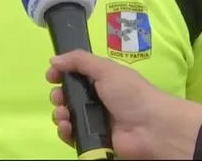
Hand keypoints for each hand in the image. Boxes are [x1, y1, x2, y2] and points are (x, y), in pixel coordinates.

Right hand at [46, 51, 201, 159]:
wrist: (150, 128)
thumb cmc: (130, 94)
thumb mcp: (106, 69)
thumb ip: (79, 61)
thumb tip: (54, 60)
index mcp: (102, 80)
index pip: (75, 75)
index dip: (61, 74)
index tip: (51, 75)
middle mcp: (97, 100)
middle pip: (68, 97)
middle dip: (58, 96)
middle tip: (59, 97)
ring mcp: (95, 121)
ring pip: (67, 117)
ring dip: (60, 114)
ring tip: (64, 114)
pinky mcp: (94, 141)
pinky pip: (72, 136)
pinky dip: (66, 132)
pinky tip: (68, 128)